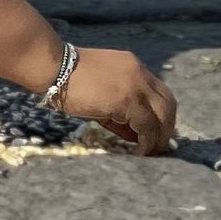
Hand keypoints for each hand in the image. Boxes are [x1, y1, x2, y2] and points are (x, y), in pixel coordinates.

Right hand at [57, 46, 176, 154]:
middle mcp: (140, 74)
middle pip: (168, 104)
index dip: (161, 115)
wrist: (52, 66)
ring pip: (162, 115)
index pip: (159, 93)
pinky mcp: (127, 100)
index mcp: (134, 68)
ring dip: (160, 137)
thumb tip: (134, 136)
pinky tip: (140, 152)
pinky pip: (146, 125)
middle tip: (158, 146)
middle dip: (166, 128)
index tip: (156, 132)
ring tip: (151, 152)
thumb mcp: (98, 93)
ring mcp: (136, 86)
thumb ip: (118, 112)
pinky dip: (147, 141)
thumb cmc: (66, 79)